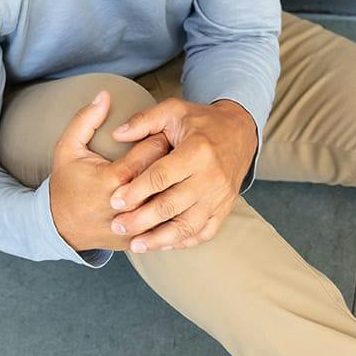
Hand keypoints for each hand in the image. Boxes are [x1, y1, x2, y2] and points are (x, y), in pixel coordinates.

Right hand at [47, 90, 173, 252]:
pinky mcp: (140, 239)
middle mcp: (127, 204)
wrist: (60, 228)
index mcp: (113, 178)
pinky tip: (176, 194)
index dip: (160, 138)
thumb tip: (104, 94)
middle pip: (166, 175)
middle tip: (177, 150)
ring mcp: (135, 225)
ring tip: (178, 172)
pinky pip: (167, 223)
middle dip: (173, 160)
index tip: (162, 133)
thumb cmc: (66, 184)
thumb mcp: (67, 148)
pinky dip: (175, 208)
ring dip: (177, 185)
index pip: (151, 152)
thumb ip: (85, 120)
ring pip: (170, 201)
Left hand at [106, 97, 257, 252]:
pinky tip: (162, 245)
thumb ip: (143, 120)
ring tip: (136, 245)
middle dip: (141, 220)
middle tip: (117, 226)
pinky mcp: (225, 208)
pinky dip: (183, 242)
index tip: (114, 200)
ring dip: (160, 239)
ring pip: (188, 226)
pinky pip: (204, 232)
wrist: (240, 132)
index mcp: (197, 151)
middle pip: (171, 205)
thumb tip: (116, 135)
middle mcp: (211, 176)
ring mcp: (220, 196)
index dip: (136, 190)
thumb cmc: (201, 121)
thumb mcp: (174, 110)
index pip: (161, 176)